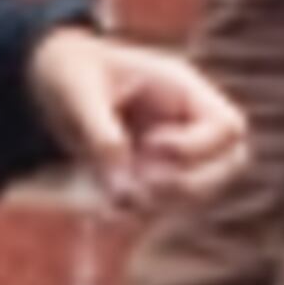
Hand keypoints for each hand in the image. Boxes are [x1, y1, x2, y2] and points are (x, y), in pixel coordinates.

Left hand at [27, 22, 247, 213]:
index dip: (195, 148)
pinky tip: (104, 209)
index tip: (148, 144)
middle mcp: (188, 120)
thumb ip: (101, 136)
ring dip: (164, 204)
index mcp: (182, 88)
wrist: (52, 77)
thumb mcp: (78, 94)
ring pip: (204, 191)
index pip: (227, 127)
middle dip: (191, 184)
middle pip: (232, 162)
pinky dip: (141, 213)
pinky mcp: (156, 171)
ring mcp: (177, 148)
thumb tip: (123, 189)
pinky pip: (169, 204)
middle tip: (141, 184)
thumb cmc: (69, 71)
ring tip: (114, 197)